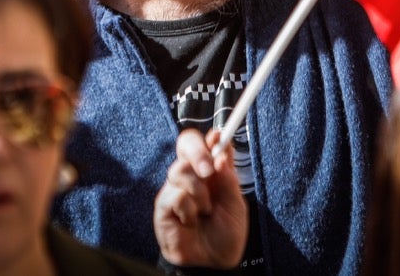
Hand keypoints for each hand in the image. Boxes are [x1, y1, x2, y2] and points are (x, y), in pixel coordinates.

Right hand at [153, 128, 246, 269]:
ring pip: (179, 170)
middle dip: (199, 152)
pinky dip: (188, 209)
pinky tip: (190, 221)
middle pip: (185, 143)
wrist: (215, 263)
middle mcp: (191, 175)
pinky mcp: (163, 206)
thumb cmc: (225, 234)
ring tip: (205, 211)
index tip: (218, 138)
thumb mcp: (236, 205)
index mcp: (210, 171)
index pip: (205, 143)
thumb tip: (222, 153)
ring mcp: (175, 188)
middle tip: (210, 171)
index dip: (210, 138)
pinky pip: (174, 195)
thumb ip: (229, 179)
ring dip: (199, 192)